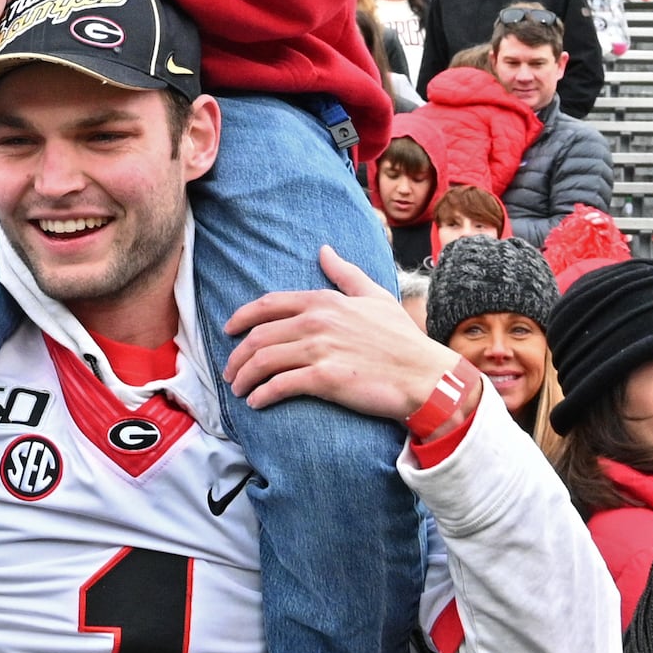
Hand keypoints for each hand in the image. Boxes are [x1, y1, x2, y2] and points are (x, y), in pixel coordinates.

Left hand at [223, 248, 462, 420]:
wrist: (424, 375)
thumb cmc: (402, 339)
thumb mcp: (375, 296)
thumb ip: (345, 274)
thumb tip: (324, 250)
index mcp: (324, 301)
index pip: (268, 305)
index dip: (241, 317)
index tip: (228, 330)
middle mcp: (316, 322)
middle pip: (258, 336)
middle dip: (237, 356)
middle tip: (230, 371)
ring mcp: (319, 350)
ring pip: (263, 361)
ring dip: (244, 377)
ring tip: (239, 390)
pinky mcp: (324, 379)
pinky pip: (280, 386)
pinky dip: (262, 395)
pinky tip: (257, 403)